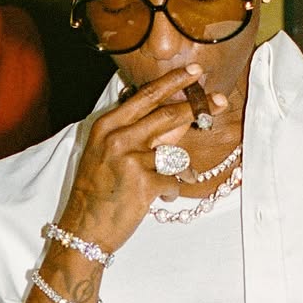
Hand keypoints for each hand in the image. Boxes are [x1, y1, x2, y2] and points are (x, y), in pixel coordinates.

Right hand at [57, 64, 227, 254]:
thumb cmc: (96, 193)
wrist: (83, 229)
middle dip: (196, 106)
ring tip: (163, 183)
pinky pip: (174, 181)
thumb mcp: (108, 155)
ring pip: (174, 153)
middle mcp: (117, 138)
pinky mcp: (144, 183)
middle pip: (166, 114)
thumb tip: (176, 119)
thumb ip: (139, 134)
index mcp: (106, 126)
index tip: (194, 73)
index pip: (145, 97)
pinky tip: (159, 199)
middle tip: (219, 100)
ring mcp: (131, 160)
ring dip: (177, 170)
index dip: (172, 82)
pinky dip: (171, 192)